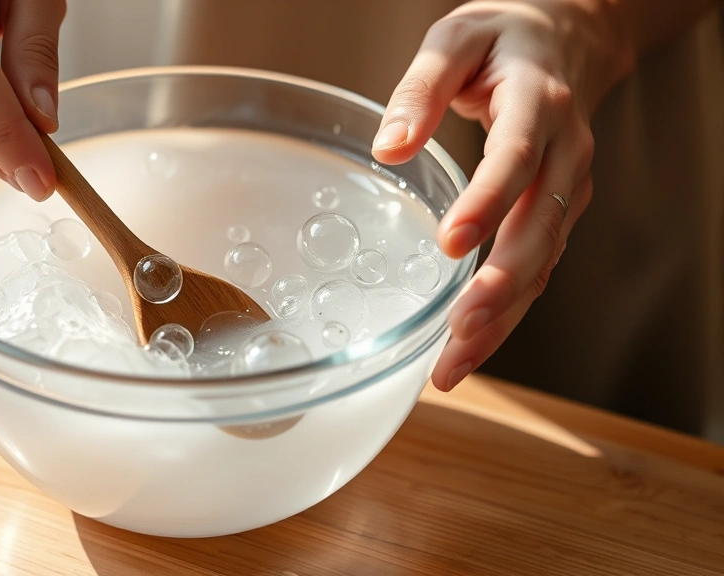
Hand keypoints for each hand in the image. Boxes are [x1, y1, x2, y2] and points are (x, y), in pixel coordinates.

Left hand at [371, 1, 632, 390]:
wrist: (566, 42)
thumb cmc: (502, 41)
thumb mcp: (455, 40)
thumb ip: (420, 89)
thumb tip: (389, 148)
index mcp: (539, 104)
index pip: (516, 158)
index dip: (487, 203)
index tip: (452, 244)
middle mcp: (565, 153)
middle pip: (538, 228)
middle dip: (501, 286)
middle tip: (459, 331)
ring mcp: (567, 188)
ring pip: (541, 262)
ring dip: (502, 317)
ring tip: (454, 364)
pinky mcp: (556, 213)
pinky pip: (537, 269)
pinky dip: (507, 312)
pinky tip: (470, 346)